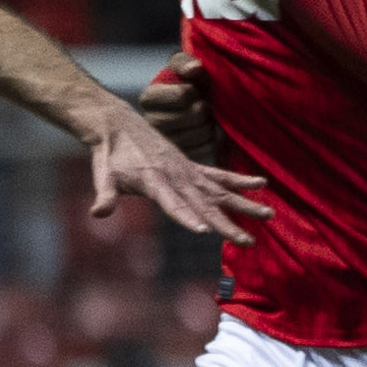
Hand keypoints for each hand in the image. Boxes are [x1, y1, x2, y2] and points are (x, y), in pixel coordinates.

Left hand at [89, 104, 273, 240]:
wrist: (119, 125)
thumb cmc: (110, 155)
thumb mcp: (103, 174)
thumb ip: (105, 195)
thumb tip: (98, 213)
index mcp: (155, 181)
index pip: (173, 203)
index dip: (188, 217)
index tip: (204, 231)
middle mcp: (177, 177)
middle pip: (206, 204)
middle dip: (227, 223)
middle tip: (248, 241)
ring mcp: (188, 171)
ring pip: (221, 191)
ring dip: (245, 204)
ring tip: (269, 215)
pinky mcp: (192, 167)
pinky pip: (220, 175)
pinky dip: (240, 179)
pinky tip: (262, 184)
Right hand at [138, 60, 223, 169]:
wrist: (198, 106)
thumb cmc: (188, 84)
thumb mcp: (184, 66)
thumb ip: (185, 63)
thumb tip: (194, 69)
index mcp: (149, 98)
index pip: (182, 95)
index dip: (194, 91)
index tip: (193, 89)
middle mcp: (151, 123)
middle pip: (193, 115)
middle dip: (203, 108)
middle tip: (202, 105)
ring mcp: (164, 144)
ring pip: (200, 133)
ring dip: (209, 124)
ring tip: (204, 119)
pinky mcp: (179, 159)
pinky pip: (206, 149)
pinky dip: (212, 140)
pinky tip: (206, 133)